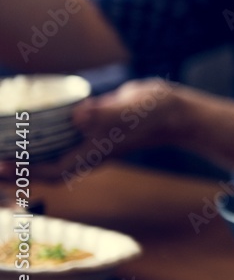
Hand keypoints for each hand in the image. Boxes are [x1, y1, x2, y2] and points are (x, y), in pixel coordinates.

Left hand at [0, 79, 183, 182]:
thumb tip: (77, 116)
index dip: (25, 169)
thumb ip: (105, 113)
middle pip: (44, 167)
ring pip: (50, 154)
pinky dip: (41, 137)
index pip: (52, 169)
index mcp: (94, 153)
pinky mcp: (90, 129)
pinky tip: (28, 126)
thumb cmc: (153, 111)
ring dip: (25, 153)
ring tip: (3, 145)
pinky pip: (59, 139)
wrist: (171, 110)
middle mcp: (87, 152)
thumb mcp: (130, 109)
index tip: (0, 164)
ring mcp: (88, 142)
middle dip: (17, 168)